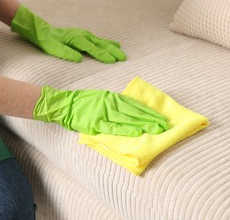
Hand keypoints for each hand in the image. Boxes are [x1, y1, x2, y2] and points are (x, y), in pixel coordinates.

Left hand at [11, 5, 125, 62]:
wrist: (43, 31)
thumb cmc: (48, 42)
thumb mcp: (54, 49)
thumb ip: (67, 53)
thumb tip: (79, 59)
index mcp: (78, 39)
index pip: (94, 49)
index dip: (103, 56)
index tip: (113, 61)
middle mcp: (84, 36)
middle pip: (101, 45)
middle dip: (113, 52)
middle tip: (123, 58)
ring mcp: (85, 35)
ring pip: (102, 42)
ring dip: (112, 47)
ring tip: (121, 52)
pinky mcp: (84, 36)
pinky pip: (98, 40)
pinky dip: (107, 43)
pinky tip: (113, 45)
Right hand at [33, 86, 168, 135]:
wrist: (65, 104)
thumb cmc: (84, 102)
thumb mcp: (102, 97)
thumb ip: (116, 103)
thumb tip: (133, 110)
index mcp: (113, 97)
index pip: (136, 106)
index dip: (149, 113)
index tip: (161, 118)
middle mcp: (111, 103)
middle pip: (135, 113)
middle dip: (150, 119)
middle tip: (164, 126)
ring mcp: (104, 112)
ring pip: (128, 119)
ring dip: (143, 124)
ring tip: (156, 129)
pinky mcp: (96, 122)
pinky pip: (113, 127)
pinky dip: (126, 129)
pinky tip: (137, 132)